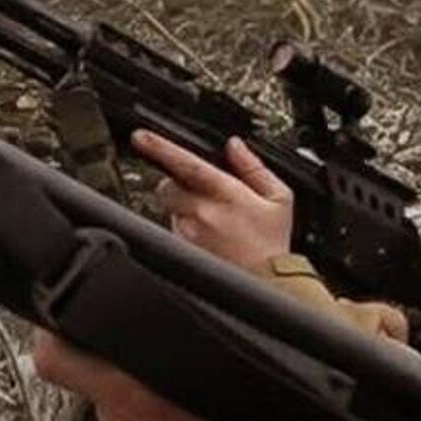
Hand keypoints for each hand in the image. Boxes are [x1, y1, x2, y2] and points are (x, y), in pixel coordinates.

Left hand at [134, 129, 294, 272]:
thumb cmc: (272, 243)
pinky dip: (185, 228)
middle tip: (202, 193)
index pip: (186, 164)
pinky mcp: (181, 250)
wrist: (267, 284)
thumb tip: (235, 146)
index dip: (160, 148)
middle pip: (167, 186)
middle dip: (177, 184)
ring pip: (169, 208)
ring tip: (213, 222)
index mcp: (226, 194)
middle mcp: (201, 213)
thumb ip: (253, 167)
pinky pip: (173, 230)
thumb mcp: (279, 198)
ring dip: (183, 207)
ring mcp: (188, 233)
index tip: (141, 136)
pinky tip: (209, 237)